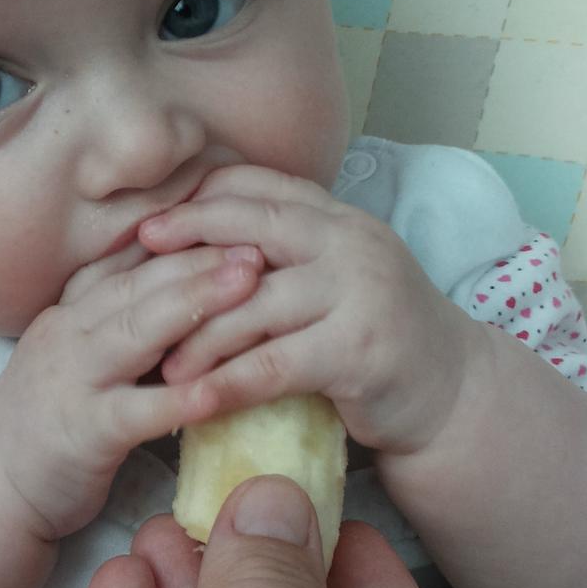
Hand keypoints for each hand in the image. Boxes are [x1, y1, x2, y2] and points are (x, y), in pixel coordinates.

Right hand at [0, 243, 263, 540]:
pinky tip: (217, 391)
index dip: (183, 233)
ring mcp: (72, 380)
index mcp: (73, 310)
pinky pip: (133, 411)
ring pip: (137, 331)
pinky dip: (175, 400)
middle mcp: (70, 332)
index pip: (130, 257)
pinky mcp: (81, 433)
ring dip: (196, 302)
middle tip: (260, 237)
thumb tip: (189, 282)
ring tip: (250, 284)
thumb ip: (122, 318)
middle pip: (140, 282)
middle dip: (202, 256)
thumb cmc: (50, 417)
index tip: (235, 212)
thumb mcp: (78, 351)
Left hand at [138, 163, 478, 456]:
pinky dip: (229, 382)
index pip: (259, 186)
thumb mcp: (331, 280)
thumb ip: (282, 256)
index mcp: (339, 218)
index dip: (199, 200)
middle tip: (135, 262)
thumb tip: (192, 244)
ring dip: (199, 333)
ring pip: (257, 301)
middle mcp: (352, 243)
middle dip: (188, 239)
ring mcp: (361, 293)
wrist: (451, 396)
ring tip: (159, 362)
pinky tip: (194, 400)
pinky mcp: (360, 350)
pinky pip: (276, 363)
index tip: (147, 223)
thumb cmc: (372, 338)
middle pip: (253, 226)